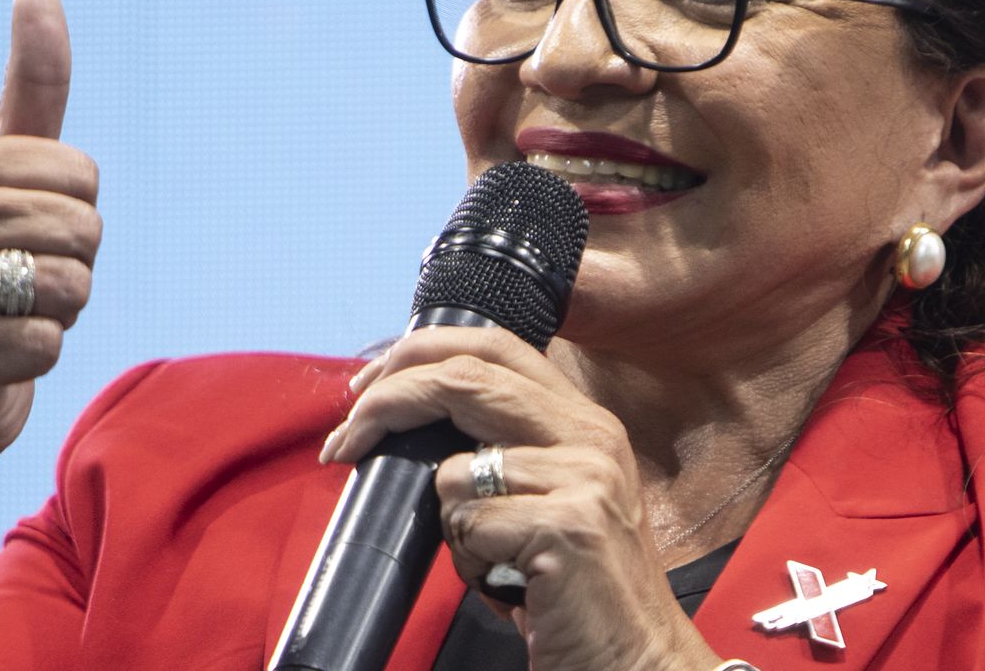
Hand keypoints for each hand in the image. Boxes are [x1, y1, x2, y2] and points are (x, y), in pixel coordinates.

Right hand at [0, 0, 100, 475]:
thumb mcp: (9, 171)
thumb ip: (32, 84)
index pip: (83, 175)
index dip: (75, 214)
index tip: (22, 233)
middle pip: (84, 228)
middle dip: (73, 265)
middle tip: (19, 284)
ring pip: (73, 285)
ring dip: (60, 312)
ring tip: (9, 315)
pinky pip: (49, 342)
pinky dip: (39, 355)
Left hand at [324, 329, 720, 670]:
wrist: (639, 659)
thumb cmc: (580, 587)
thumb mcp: (557, 496)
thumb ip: (508, 448)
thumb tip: (411, 416)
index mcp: (585, 419)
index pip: (494, 345)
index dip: (420, 353)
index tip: (369, 383)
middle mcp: (592, 434)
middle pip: (463, 378)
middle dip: (387, 401)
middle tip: (344, 439)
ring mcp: (584, 477)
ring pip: (453, 472)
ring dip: (451, 529)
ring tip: (496, 563)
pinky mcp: (568, 526)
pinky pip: (467, 527)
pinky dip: (471, 565)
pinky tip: (512, 587)